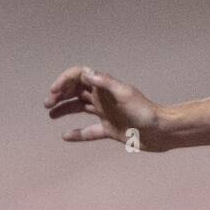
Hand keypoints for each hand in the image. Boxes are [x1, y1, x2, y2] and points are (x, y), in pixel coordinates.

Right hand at [44, 65, 169, 150]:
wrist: (162, 132)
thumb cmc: (146, 112)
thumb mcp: (125, 94)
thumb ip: (106, 83)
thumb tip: (86, 73)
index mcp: (106, 88)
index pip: (80, 76)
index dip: (65, 80)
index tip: (55, 91)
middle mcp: (104, 99)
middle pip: (76, 91)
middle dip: (60, 94)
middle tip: (48, 104)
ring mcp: (106, 114)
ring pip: (79, 108)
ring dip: (64, 109)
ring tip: (51, 114)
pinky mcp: (110, 130)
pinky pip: (89, 131)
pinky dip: (77, 133)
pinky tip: (66, 136)